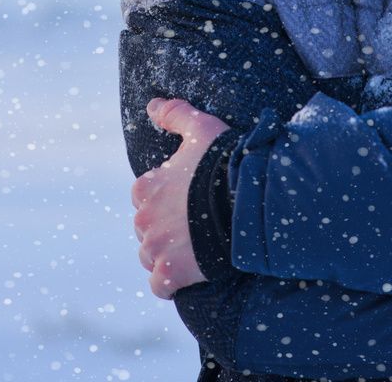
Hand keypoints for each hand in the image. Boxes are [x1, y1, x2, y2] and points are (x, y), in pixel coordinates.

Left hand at [131, 98, 230, 298]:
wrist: (247, 200)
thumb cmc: (224, 161)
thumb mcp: (201, 127)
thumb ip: (174, 114)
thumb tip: (151, 104)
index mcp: (146, 187)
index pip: (145, 197)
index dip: (168, 198)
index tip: (191, 199)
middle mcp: (143, 219)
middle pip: (148, 228)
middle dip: (166, 228)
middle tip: (197, 224)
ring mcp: (156, 248)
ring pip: (151, 256)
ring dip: (167, 255)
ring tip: (195, 248)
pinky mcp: (171, 273)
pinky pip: (160, 286)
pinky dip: (171, 283)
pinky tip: (189, 274)